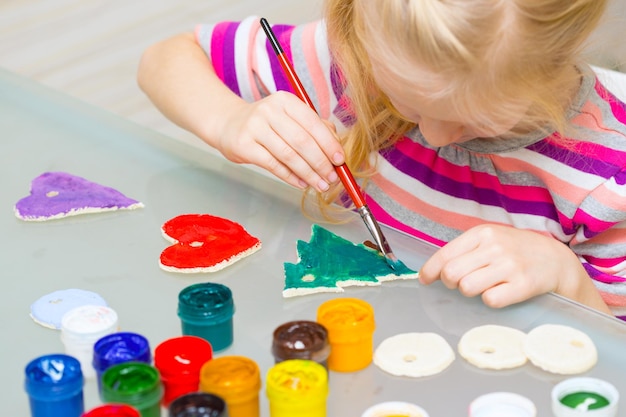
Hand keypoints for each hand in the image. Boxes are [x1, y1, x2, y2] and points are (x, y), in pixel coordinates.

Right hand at [216, 91, 344, 191]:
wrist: (229, 125)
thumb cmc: (267, 124)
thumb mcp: (290, 118)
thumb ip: (314, 128)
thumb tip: (336, 148)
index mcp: (286, 101)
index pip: (313, 123)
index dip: (329, 144)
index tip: (340, 160)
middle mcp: (269, 110)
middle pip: (302, 141)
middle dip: (321, 162)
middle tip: (332, 178)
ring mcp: (255, 127)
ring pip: (289, 155)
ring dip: (308, 173)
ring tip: (320, 185)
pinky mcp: (244, 145)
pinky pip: (274, 165)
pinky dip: (291, 177)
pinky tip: (302, 183)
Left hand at [418, 224, 595, 308]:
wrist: (557, 261)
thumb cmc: (516, 252)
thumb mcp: (491, 241)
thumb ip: (464, 252)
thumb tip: (432, 272)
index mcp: (482, 233)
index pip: (445, 255)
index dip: (430, 271)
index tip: (425, 280)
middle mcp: (495, 246)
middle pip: (451, 274)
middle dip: (450, 283)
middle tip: (461, 284)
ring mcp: (510, 265)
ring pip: (467, 288)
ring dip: (470, 292)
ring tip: (482, 287)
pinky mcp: (523, 284)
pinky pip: (490, 300)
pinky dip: (491, 300)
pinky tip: (500, 293)